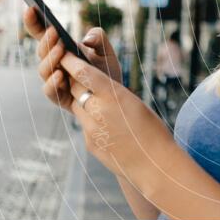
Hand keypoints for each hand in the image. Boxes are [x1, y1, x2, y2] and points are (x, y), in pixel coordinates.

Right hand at [23, 7, 122, 112]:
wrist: (112, 100)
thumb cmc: (106, 74)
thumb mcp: (107, 52)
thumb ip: (100, 39)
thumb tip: (87, 39)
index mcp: (61, 50)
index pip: (42, 34)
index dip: (34, 21)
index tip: (31, 8)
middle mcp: (54, 64)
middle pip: (42, 50)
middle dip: (46, 40)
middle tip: (55, 32)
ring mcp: (54, 81)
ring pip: (43, 69)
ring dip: (51, 58)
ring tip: (61, 49)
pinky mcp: (59, 98)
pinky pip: (50, 91)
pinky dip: (53, 82)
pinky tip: (61, 75)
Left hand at [60, 51, 174, 181]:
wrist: (154, 166)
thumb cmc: (153, 132)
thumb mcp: (135, 105)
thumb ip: (113, 96)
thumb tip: (99, 90)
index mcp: (114, 96)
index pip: (84, 73)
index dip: (72, 62)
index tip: (65, 53)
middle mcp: (98, 111)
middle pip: (76, 89)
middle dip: (74, 80)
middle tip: (73, 71)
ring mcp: (91, 129)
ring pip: (79, 108)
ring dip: (83, 102)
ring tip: (98, 102)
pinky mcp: (90, 143)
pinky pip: (86, 126)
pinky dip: (92, 122)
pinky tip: (109, 128)